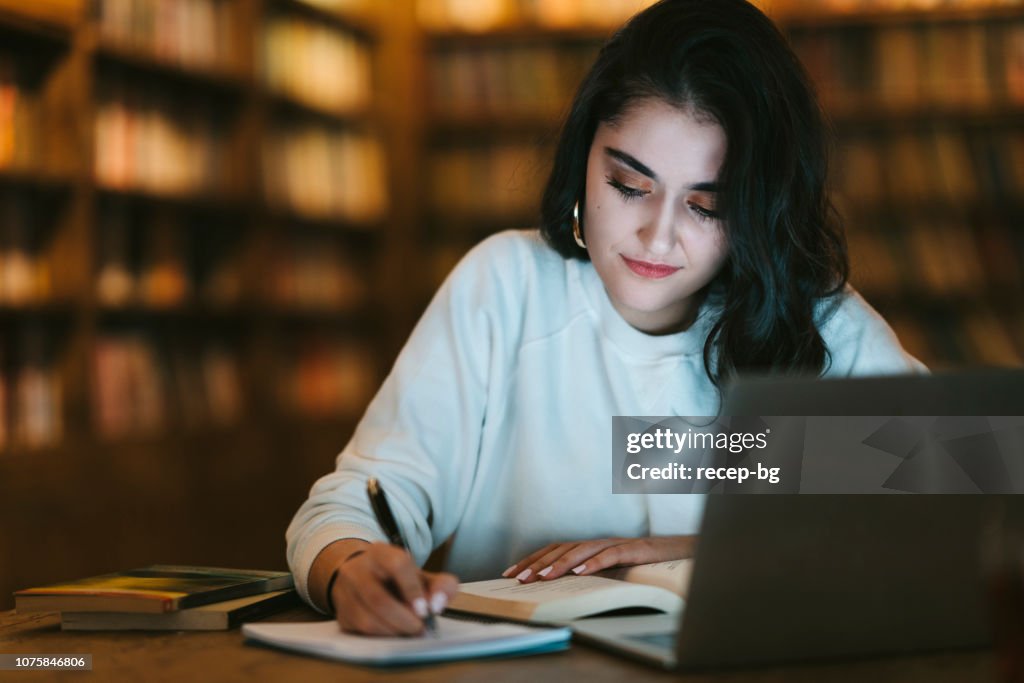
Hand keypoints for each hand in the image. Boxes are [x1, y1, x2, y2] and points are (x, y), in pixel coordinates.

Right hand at [312, 540, 458, 635]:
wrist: (362, 577)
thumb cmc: (398, 579)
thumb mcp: (422, 576)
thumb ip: (441, 586)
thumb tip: (437, 605)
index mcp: (381, 553)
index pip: (397, 565)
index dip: (412, 590)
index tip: (426, 610)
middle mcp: (357, 569)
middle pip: (379, 599)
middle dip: (404, 620)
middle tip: (420, 629)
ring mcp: (345, 592)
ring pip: (367, 620)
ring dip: (394, 631)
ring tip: (409, 632)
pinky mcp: (341, 614)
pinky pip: (360, 632)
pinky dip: (382, 637)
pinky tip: (394, 633)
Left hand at [503, 536, 694, 582]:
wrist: (684, 553)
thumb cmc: (646, 564)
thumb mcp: (613, 571)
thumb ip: (590, 573)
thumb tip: (560, 587)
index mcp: (592, 547)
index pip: (555, 549)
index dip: (532, 558)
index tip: (510, 572)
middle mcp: (600, 542)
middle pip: (562, 548)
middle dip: (538, 563)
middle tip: (519, 578)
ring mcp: (616, 543)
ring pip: (582, 550)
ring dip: (560, 563)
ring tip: (541, 577)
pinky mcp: (635, 549)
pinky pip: (611, 555)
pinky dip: (594, 563)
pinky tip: (580, 573)